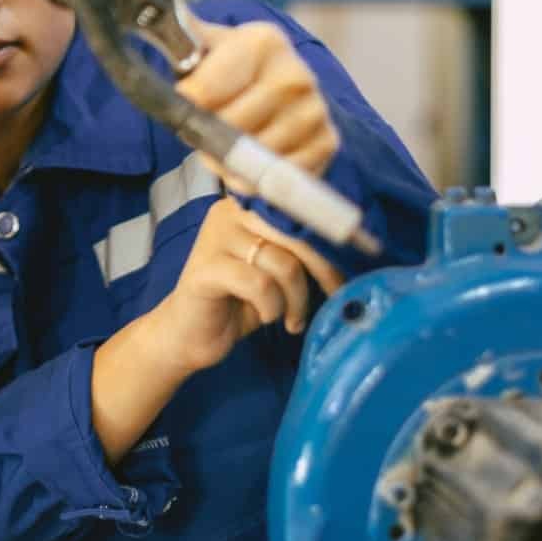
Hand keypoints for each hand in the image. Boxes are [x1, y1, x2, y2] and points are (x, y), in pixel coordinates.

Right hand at [147, 198, 346, 374]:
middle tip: (334, 294)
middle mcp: (229, 213)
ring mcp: (215, 238)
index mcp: (247, 206)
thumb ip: (298, 248)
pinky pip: (259, 285)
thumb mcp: (274, 269)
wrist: (187, 334)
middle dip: (323, 268)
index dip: (329, 233)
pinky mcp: (205, 269)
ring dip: (296, 299)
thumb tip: (354, 243)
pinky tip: (265, 317)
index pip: (299, 207)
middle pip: (295, 232)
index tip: (354, 258)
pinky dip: (271, 307)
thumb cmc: (237, 301)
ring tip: (291, 318)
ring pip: (283, 262)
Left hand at [175, 20, 340, 188]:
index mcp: (263, 42)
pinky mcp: (324, 145)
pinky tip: (248, 159)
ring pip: (247, 158)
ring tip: (223, 145)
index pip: (204, 93)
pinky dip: (251, 178)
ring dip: (224, 162)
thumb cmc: (239, 68)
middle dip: (204, 136)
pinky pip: (270, 178)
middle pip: (226, 129)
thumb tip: (147, 17)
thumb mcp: (212, 45)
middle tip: (201, 130)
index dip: (186, 104)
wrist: (290, 87)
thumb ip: (183, 38)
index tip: (186, 101)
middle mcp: (295, 75)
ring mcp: (314, 112)